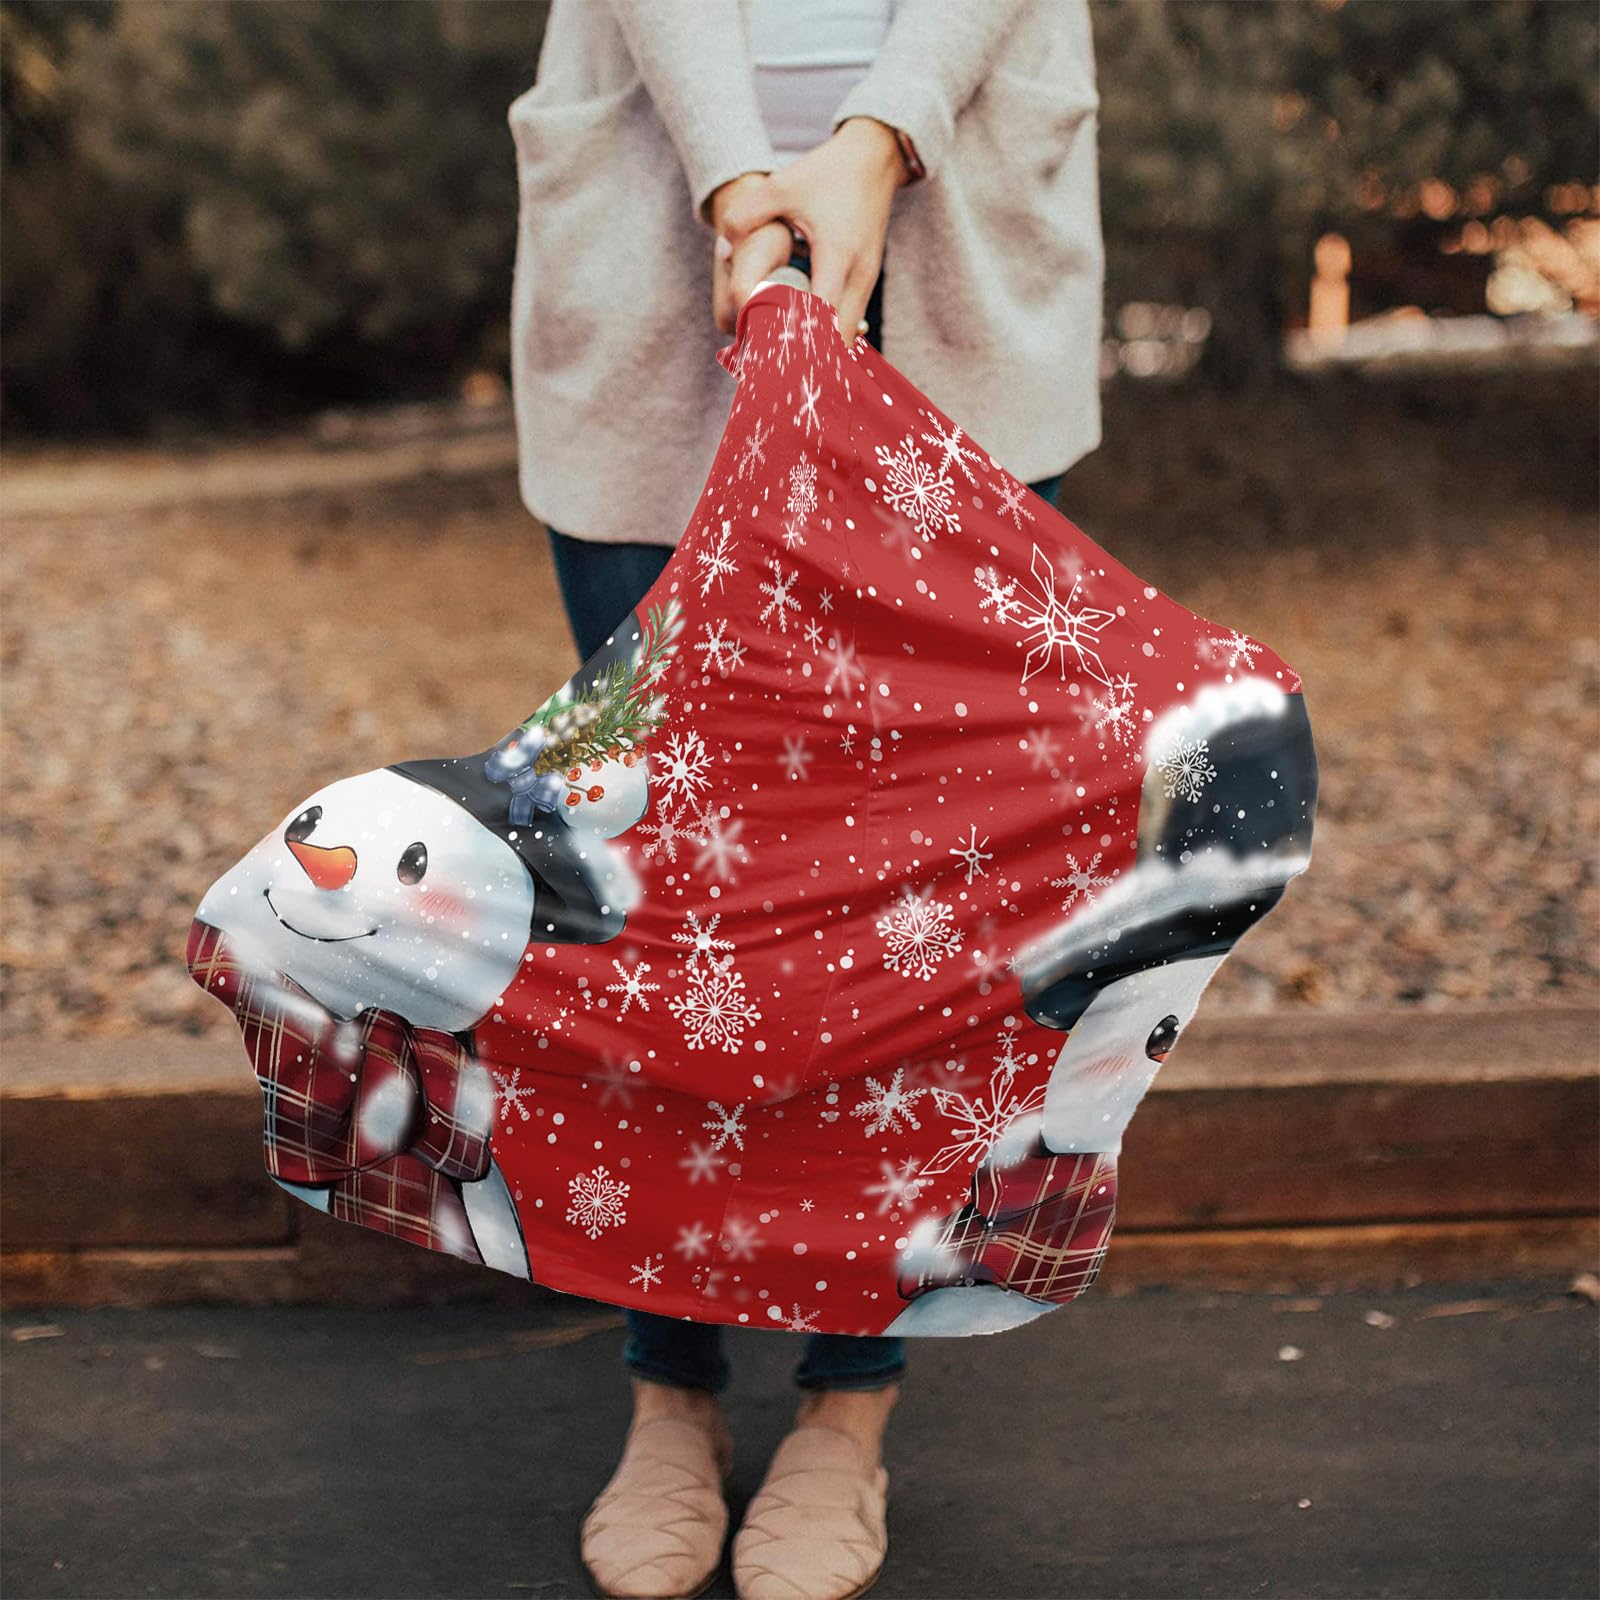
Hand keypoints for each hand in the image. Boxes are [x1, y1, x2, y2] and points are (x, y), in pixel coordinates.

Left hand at [715, 118, 906, 343]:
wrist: (874, 158)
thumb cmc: (827, 173)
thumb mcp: (781, 186)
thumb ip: (745, 216)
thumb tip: (722, 250)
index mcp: (837, 256)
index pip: (821, 318)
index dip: (799, 342)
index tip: (773, 358)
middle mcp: (858, 276)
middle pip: (839, 342)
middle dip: (810, 361)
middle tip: (776, 369)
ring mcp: (867, 281)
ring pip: (847, 337)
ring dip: (821, 353)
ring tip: (787, 361)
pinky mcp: (866, 281)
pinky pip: (849, 323)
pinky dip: (829, 338)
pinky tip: (803, 341)